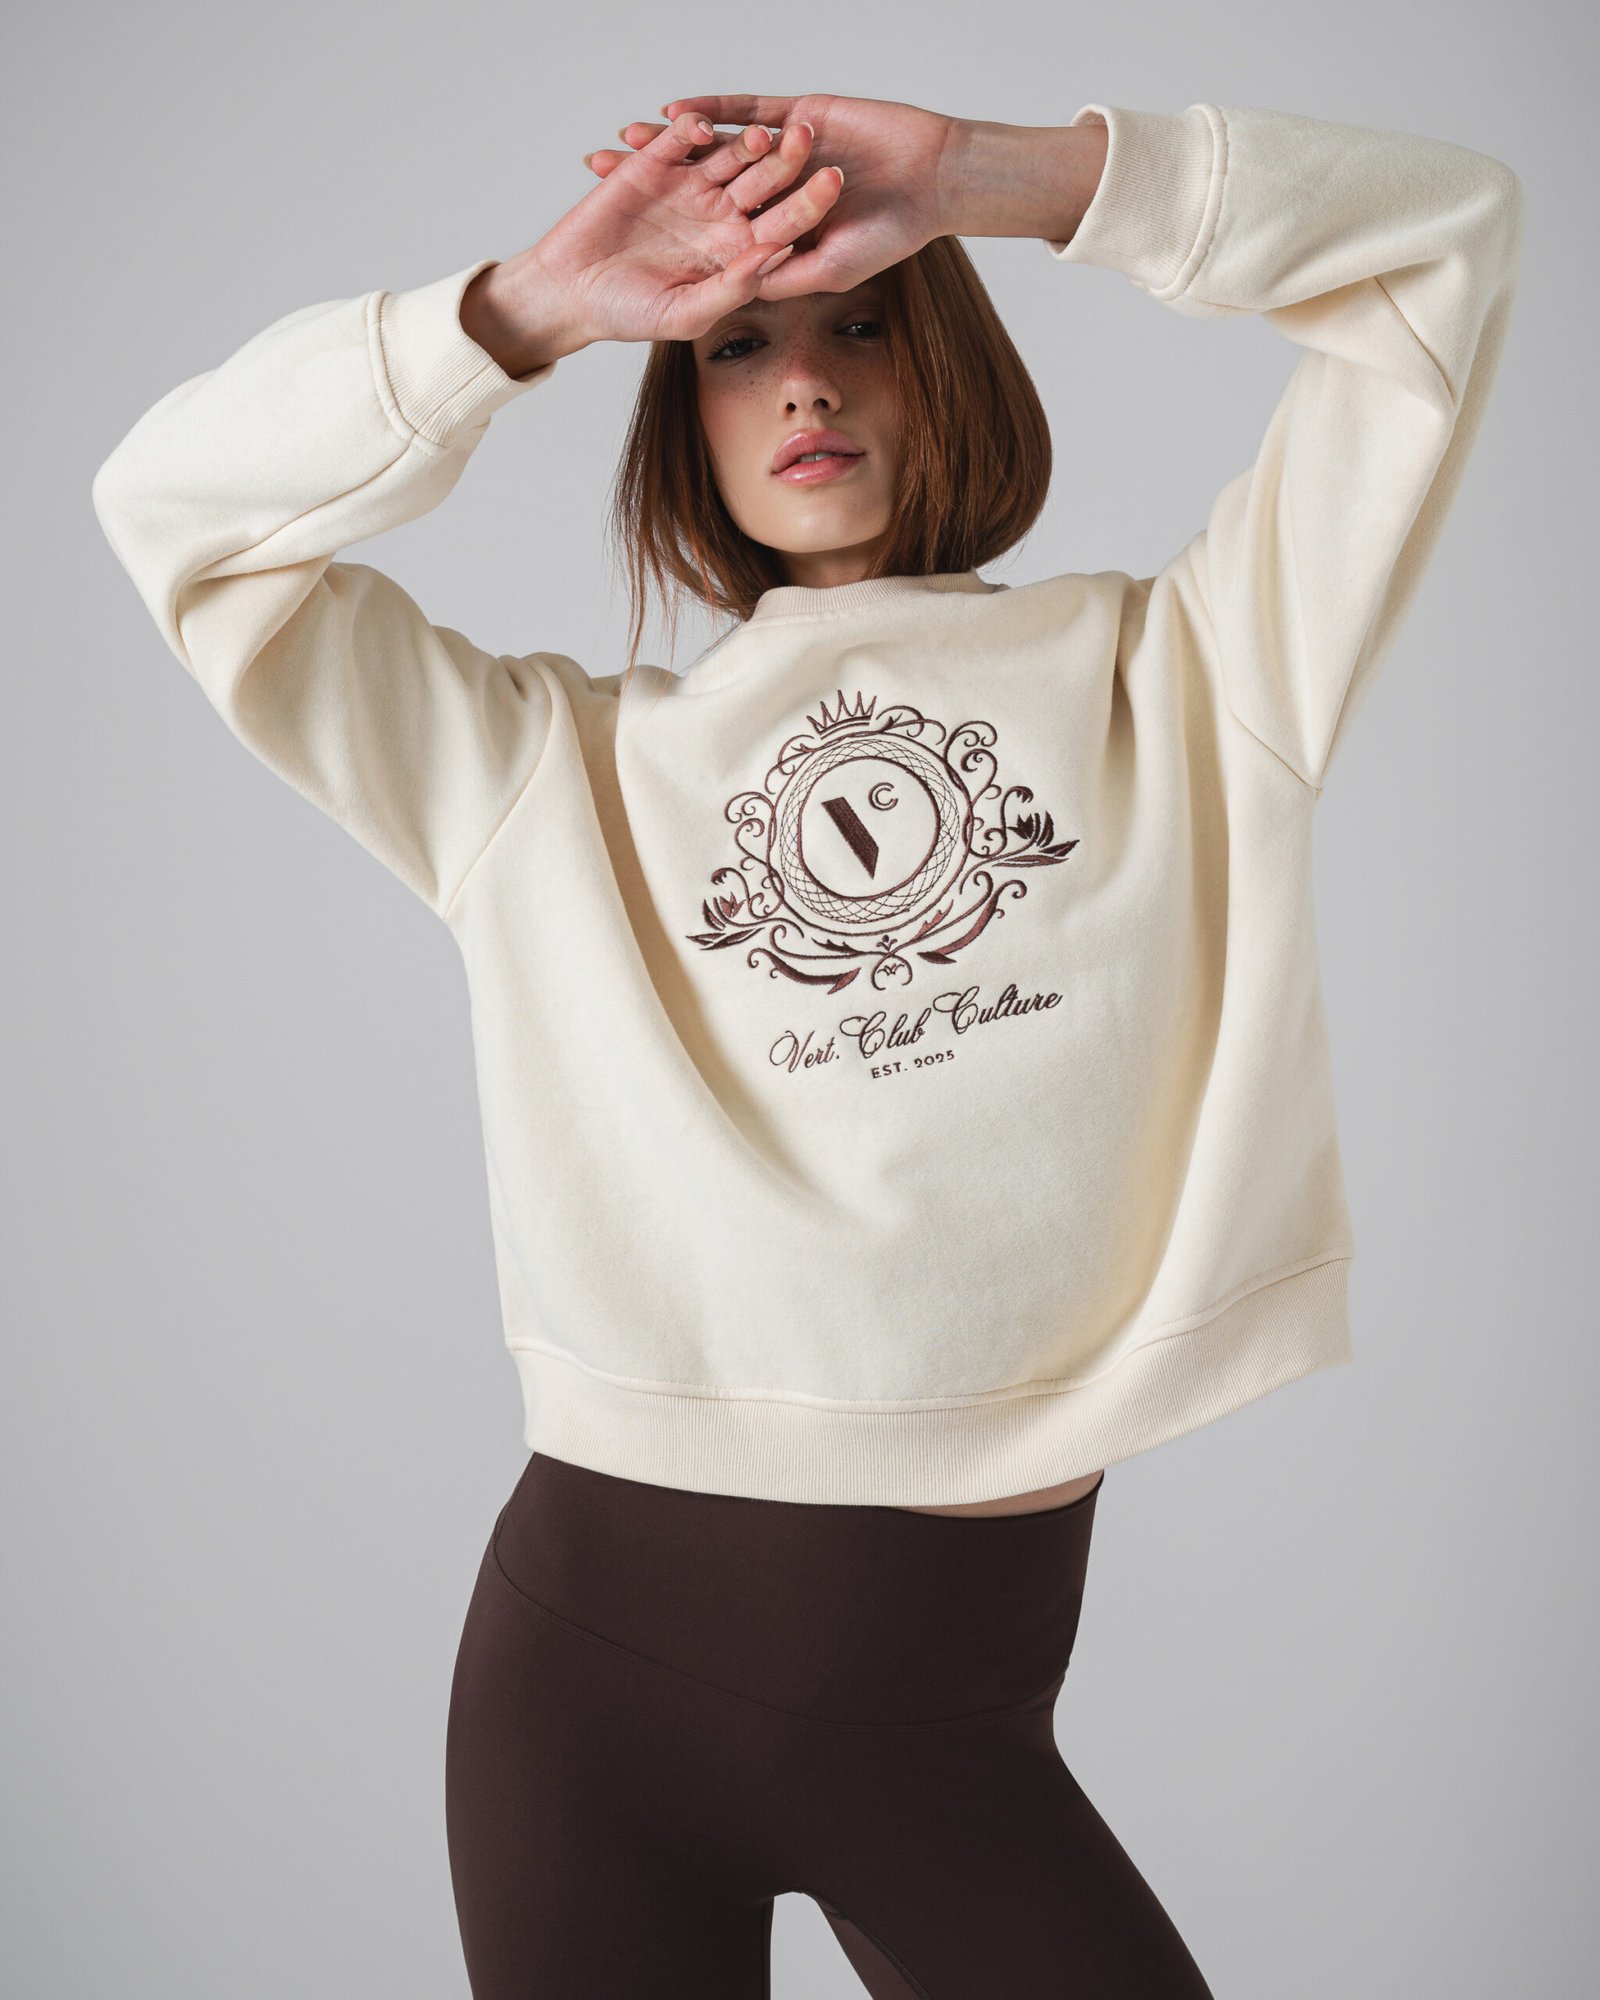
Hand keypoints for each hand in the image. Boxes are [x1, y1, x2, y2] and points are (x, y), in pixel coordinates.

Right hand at [525, 109, 844, 346]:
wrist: (572, 290)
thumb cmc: (630, 314)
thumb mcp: (686, 312)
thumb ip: (733, 288)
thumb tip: (775, 254)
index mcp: (738, 250)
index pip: (783, 224)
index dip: (808, 205)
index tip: (832, 185)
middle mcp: (721, 214)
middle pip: (764, 182)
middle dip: (786, 160)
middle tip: (809, 138)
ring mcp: (691, 185)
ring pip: (726, 155)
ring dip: (744, 142)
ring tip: (761, 133)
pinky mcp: (656, 161)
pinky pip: (678, 139)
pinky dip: (688, 129)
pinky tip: (700, 127)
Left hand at [588, 92, 965, 297]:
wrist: (931, 178)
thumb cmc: (889, 234)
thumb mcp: (826, 269)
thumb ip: (777, 275)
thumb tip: (729, 293)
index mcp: (775, 228)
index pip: (710, 231)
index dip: (668, 234)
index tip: (623, 240)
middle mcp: (771, 189)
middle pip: (699, 186)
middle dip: (653, 183)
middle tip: (602, 177)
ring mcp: (781, 151)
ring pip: (714, 146)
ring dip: (672, 144)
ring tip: (625, 139)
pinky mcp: (795, 116)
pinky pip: (744, 111)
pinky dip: (711, 109)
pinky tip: (672, 110)